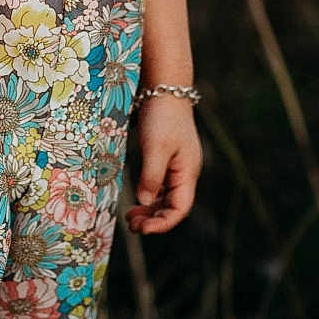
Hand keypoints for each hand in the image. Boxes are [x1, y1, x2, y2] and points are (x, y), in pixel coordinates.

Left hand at [124, 94, 202, 233]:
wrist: (165, 89)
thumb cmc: (163, 117)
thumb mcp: (156, 147)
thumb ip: (151, 176)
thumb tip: (144, 201)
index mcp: (188, 172)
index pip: (179, 208)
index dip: (163, 223)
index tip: (143, 229)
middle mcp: (185, 172)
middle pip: (173, 206)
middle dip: (154, 219)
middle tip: (132, 225)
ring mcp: (177, 165)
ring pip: (166, 197)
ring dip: (150, 209)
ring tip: (131, 217)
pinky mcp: (167, 158)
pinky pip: (160, 185)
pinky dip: (149, 195)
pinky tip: (137, 199)